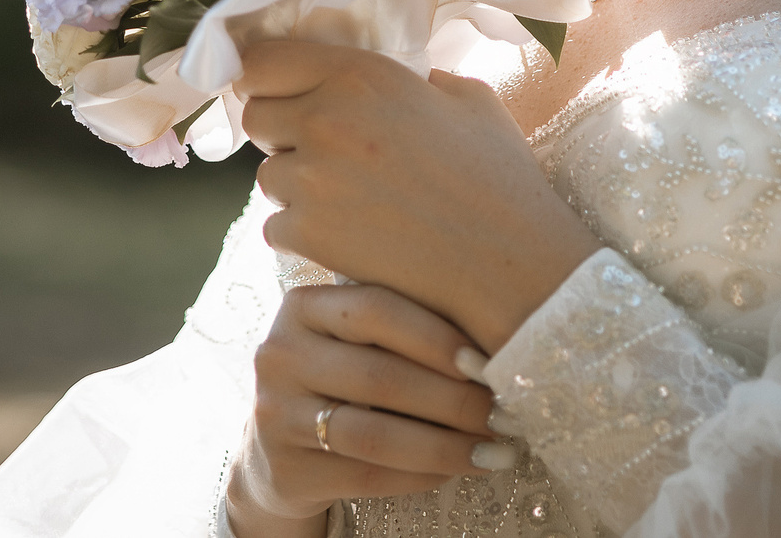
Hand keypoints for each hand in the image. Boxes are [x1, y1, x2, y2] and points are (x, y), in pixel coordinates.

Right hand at [224, 282, 511, 537]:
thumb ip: (407, 322)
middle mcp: (278, 355)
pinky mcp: (286, 471)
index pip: (375, 308)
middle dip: (454, 399)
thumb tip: (501, 338)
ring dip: (446, 445)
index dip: (436, 336)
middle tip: (505, 414)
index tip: (488, 363)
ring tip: (496, 451)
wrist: (281, 447)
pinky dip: (422, 475)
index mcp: (301, 305)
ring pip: (375, 435)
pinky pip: (368, 476)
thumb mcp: (356, 336)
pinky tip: (458, 470)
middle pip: (379, 376)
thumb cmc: (345, 374)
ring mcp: (275, 416)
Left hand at [238, 40, 600, 354]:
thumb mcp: (470, 100)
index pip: (262, 60)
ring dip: (295, 187)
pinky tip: (349, 237)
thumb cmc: (498, 179)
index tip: (281, 93)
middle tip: (324, 152)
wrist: (508, 264)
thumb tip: (405, 82)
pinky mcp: (307, 234)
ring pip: (267, 175)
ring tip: (350, 201)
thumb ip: (421, 79)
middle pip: (255, 116)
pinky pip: (276, 227)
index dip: (267, 77)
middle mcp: (325, 119)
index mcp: (360, 75)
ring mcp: (311, 179)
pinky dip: (302, 235)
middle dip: (282, 133)